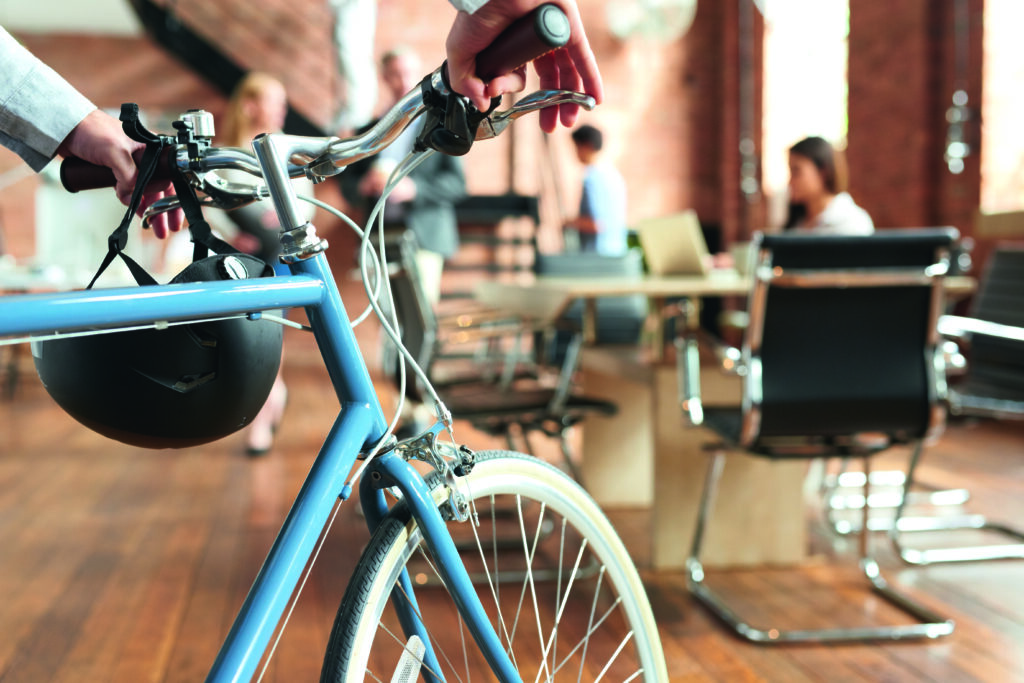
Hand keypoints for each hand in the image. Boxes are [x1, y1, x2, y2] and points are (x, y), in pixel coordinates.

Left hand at [57, 109, 182, 238]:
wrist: (65, 126)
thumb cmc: (92, 129)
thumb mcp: (116, 153)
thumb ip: (128, 176)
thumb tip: (131, 197)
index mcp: (151, 148)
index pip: (168, 176)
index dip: (171, 197)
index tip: (171, 214)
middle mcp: (144, 156)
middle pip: (160, 187)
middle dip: (162, 209)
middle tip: (164, 228)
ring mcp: (130, 163)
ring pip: (145, 191)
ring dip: (149, 208)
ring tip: (152, 226)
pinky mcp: (115, 169)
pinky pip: (129, 189)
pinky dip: (133, 201)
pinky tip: (136, 211)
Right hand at [445, 0, 602, 132]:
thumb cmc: (475, 16)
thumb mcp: (460, 54)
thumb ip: (466, 83)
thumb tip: (481, 104)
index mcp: (511, 48)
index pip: (518, 78)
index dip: (509, 89)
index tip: (495, 90)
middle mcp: (534, 43)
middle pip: (548, 80)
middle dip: (549, 106)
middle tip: (549, 127)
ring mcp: (553, 36)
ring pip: (567, 73)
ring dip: (570, 99)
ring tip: (567, 121)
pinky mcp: (569, 29)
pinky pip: (583, 58)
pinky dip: (591, 79)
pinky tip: (594, 99)